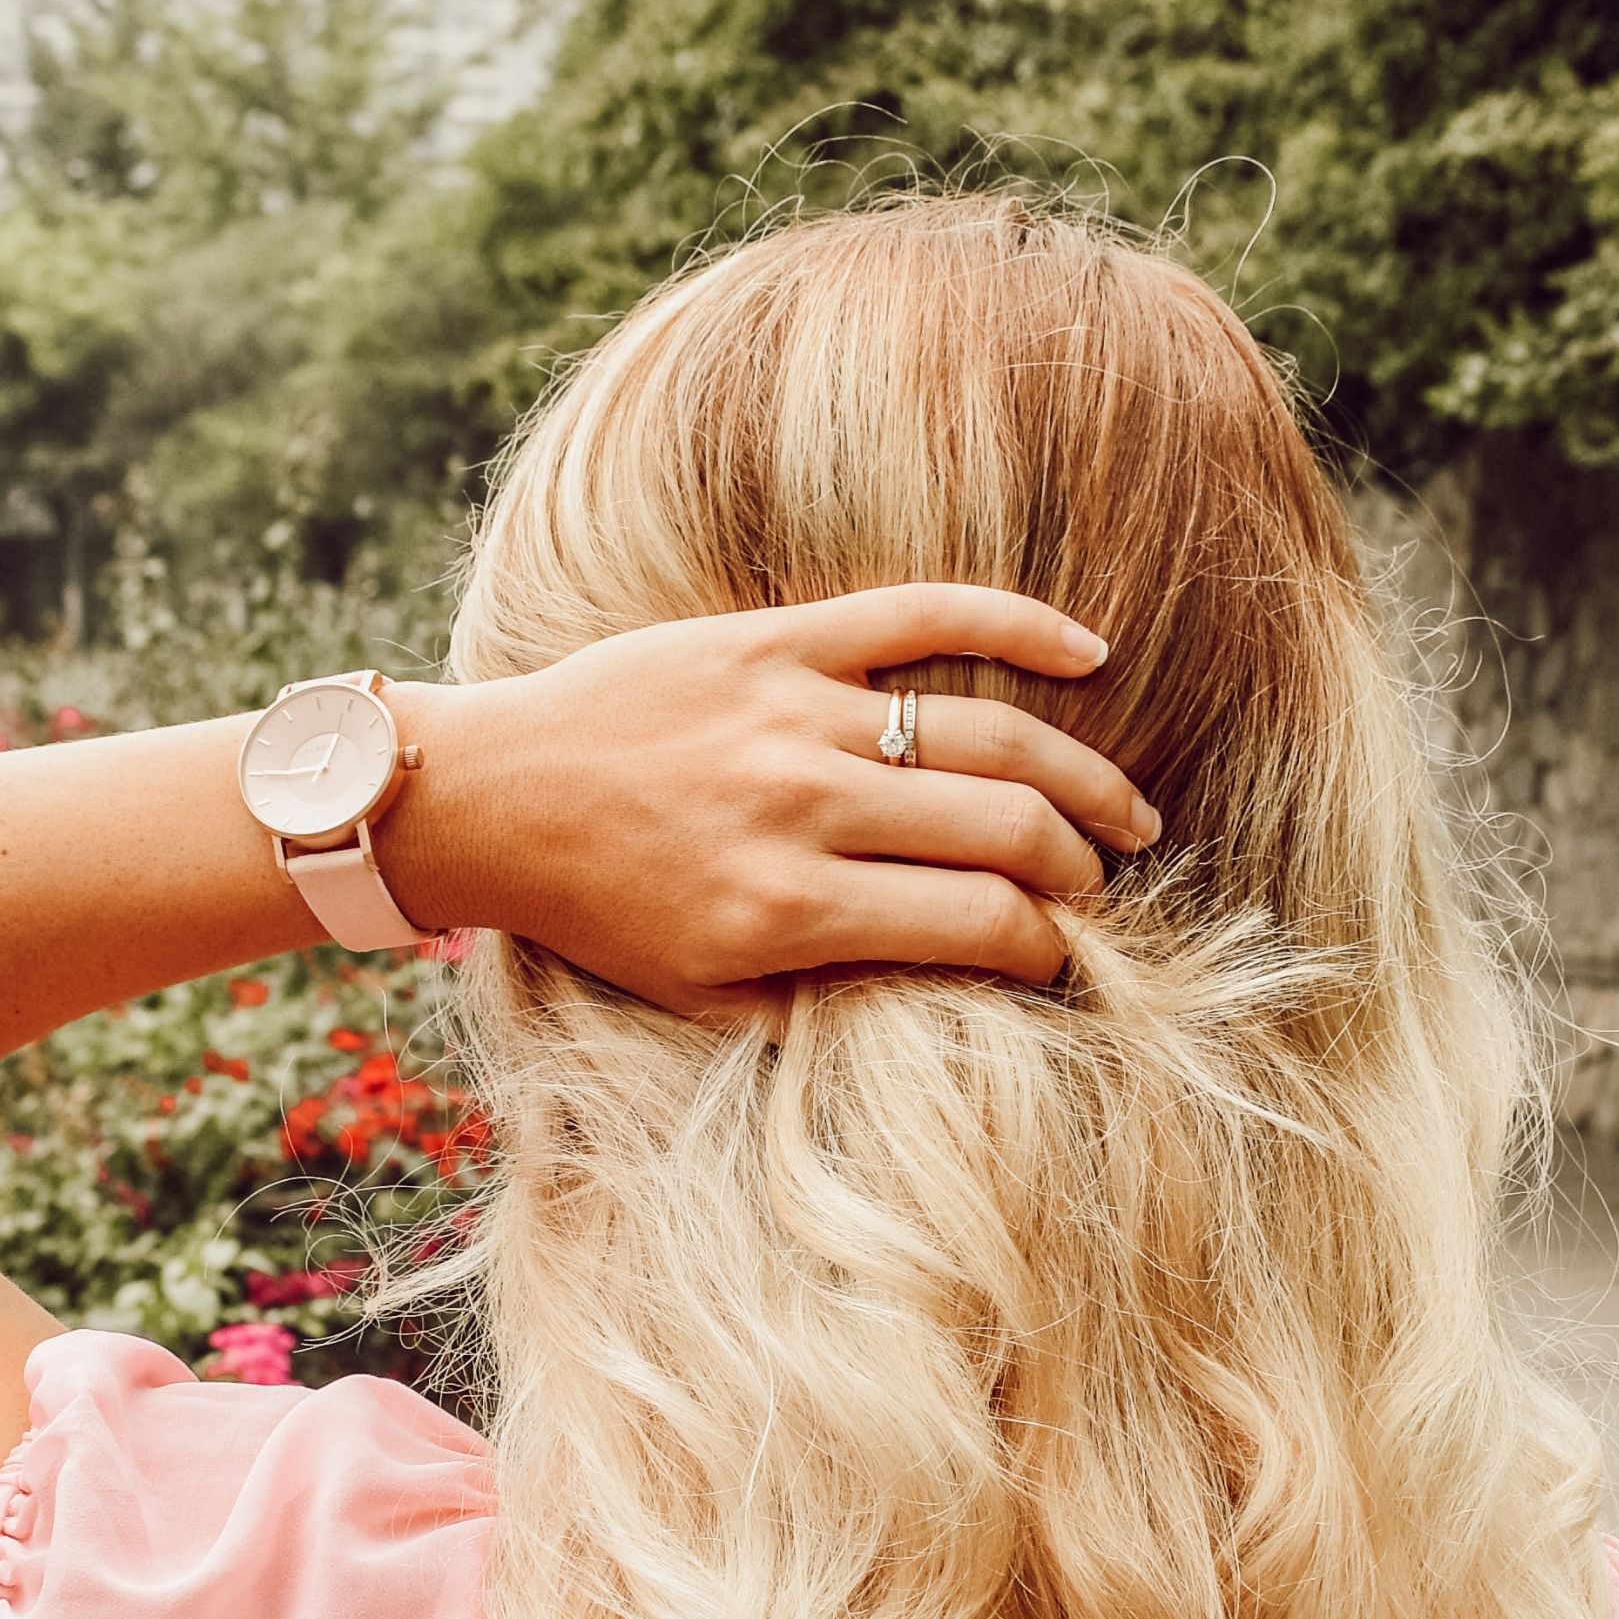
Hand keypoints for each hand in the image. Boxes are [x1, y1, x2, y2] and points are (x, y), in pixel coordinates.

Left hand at [387, 587, 1152, 1009]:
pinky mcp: (776, 639)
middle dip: (1080, 868)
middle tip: (1101, 886)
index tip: (1066, 958)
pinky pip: (924, 612)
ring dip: (1081, 776)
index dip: (1051, 947)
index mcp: (789, 909)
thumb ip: (825, 1006)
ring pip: (991, 732)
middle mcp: (804, 806)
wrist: (495, 797)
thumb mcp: (706, 995)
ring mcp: (795, 712)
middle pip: (1008, 827)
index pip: (983, 924)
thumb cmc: (604, 910)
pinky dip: (1019, 624)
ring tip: (1123, 813)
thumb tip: (954, 1001)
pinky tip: (1088, 653)